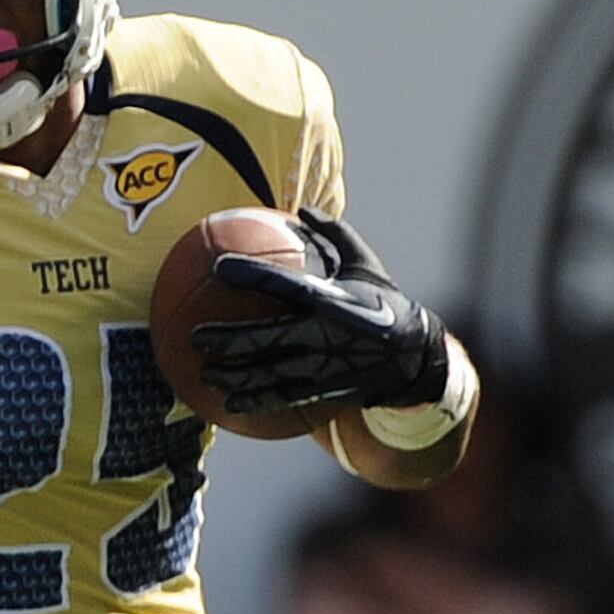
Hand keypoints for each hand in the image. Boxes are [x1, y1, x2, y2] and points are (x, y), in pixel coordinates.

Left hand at [195, 213, 451, 415]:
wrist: (418, 357)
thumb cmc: (385, 303)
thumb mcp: (367, 266)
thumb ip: (335, 235)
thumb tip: (303, 208)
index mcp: (335, 299)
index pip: (287, 283)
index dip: (253, 274)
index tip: (219, 265)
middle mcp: (327, 334)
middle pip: (268, 337)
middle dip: (229, 338)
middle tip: (195, 336)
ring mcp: (326, 366)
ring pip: (270, 374)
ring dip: (233, 376)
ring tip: (204, 375)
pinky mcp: (326, 390)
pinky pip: (283, 399)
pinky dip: (254, 402)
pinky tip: (227, 405)